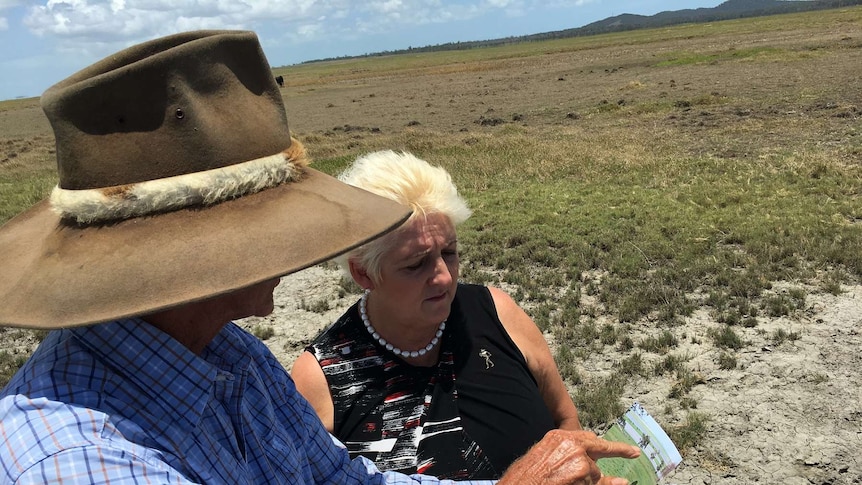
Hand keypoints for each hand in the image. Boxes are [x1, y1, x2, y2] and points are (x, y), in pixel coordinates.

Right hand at [497, 429, 640, 484]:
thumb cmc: (525, 476)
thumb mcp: (543, 457)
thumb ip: (565, 454)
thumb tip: (588, 461)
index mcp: (560, 437)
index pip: (590, 439)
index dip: (610, 446)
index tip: (630, 449)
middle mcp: (572, 445)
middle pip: (597, 453)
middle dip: (613, 454)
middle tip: (634, 451)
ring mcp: (580, 460)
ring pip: (595, 474)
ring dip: (586, 482)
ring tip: (564, 482)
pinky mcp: (584, 475)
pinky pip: (596, 483)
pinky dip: (598, 484)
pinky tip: (600, 482)